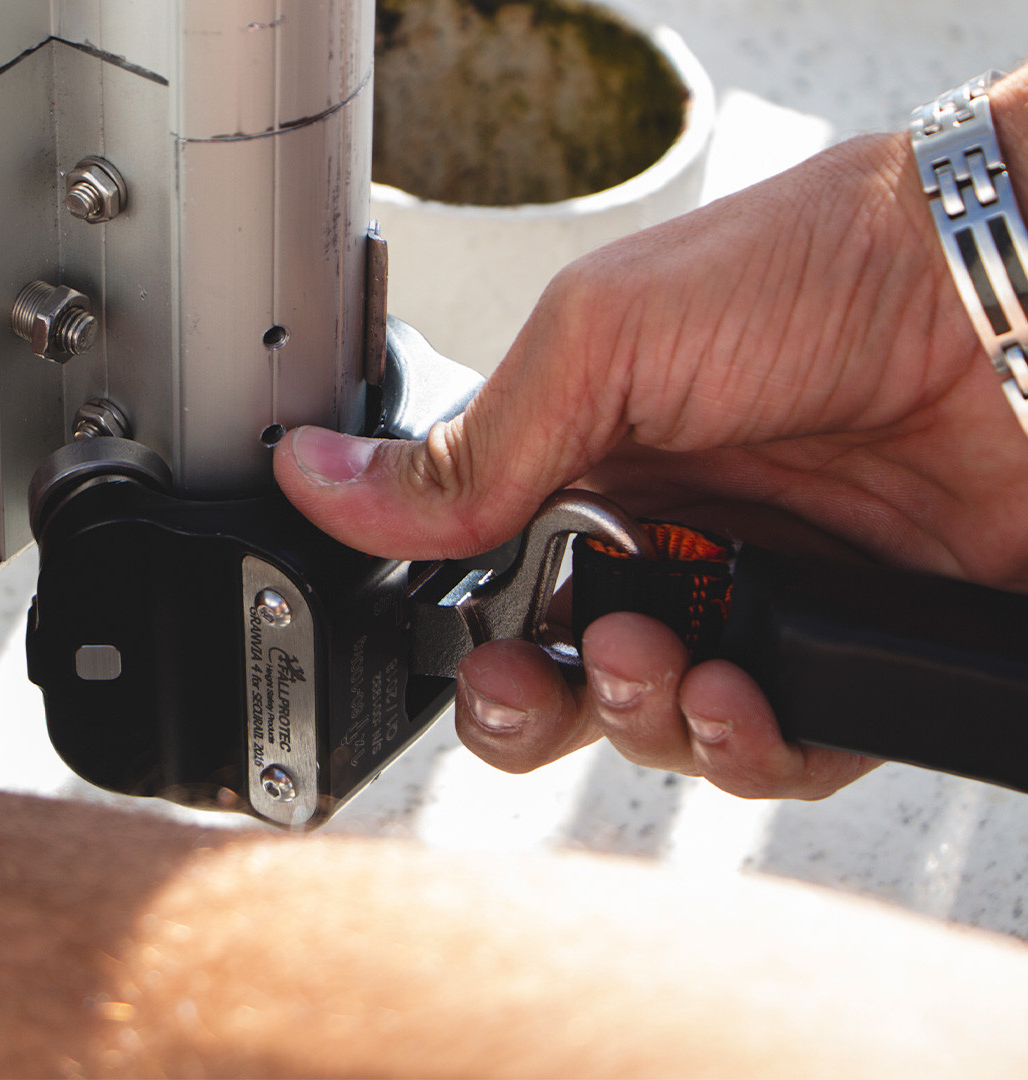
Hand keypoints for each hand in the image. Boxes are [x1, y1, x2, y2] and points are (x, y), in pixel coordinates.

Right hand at [277, 70, 1027, 798]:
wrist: (1007, 291)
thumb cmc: (818, 274)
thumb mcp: (597, 344)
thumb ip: (465, 449)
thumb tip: (319, 479)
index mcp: (590, 464)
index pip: (492, 587)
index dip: (464, 639)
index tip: (456, 648)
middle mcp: (670, 539)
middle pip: (562, 677)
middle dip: (528, 706)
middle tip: (525, 683)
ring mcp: (760, 598)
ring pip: (657, 727)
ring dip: (637, 714)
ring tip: (657, 650)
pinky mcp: (855, 651)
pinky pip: (777, 752)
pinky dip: (742, 748)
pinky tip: (732, 693)